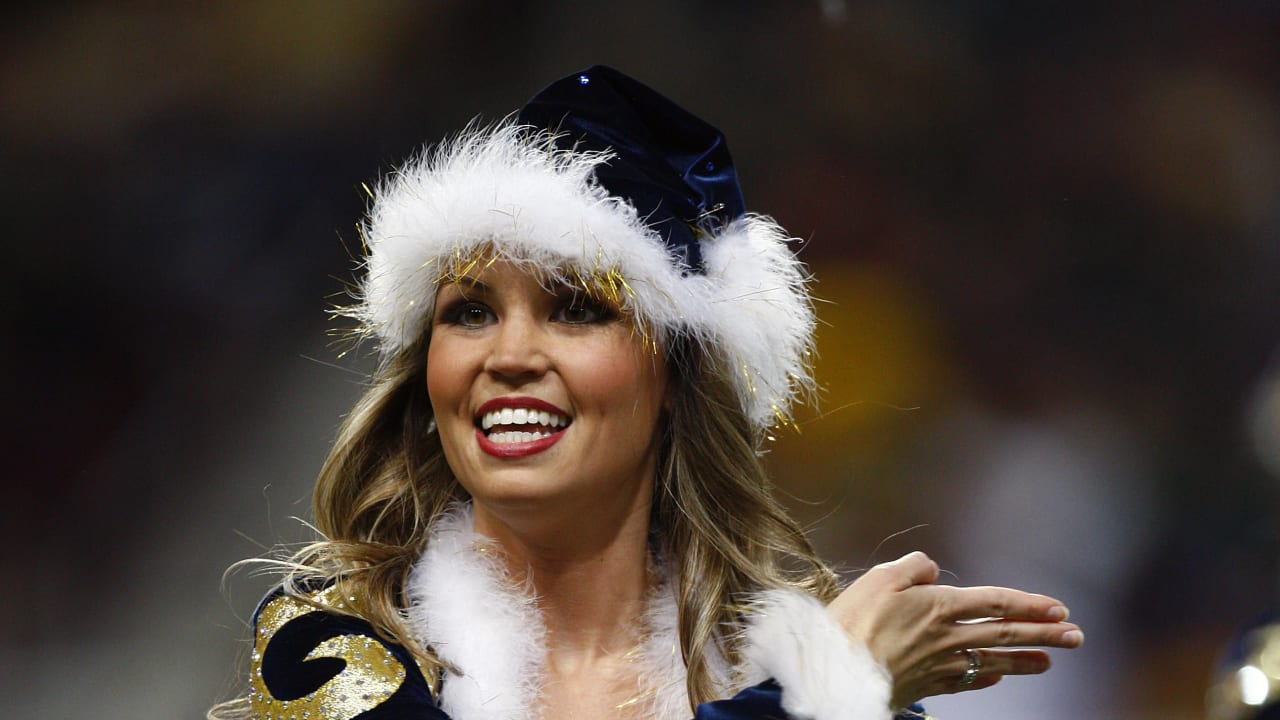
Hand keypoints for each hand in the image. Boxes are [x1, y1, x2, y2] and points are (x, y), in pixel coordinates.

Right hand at [826, 551, 1083, 707]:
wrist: (837, 672)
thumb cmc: (854, 622)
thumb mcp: (879, 578)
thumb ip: (912, 567)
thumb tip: (933, 568)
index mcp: (939, 606)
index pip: (996, 603)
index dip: (1029, 605)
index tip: (1059, 608)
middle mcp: (947, 637)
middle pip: (1005, 634)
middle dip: (1044, 634)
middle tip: (1075, 636)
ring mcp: (939, 665)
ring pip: (992, 661)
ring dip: (1025, 661)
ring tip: (1049, 661)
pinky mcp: (926, 685)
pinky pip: (966, 681)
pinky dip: (986, 678)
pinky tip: (996, 678)